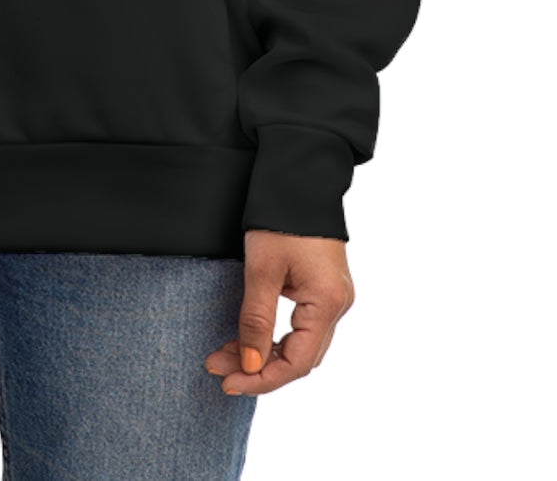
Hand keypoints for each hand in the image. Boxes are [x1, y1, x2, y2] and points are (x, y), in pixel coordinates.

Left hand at [205, 229, 354, 396]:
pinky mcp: (324, 287)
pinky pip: (303, 326)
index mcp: (328, 302)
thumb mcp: (262, 269)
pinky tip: (248, 336)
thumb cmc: (281, 216)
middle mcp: (338, 304)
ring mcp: (334, 296)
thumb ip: (256, 320)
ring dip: (265, 353)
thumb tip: (249, 366)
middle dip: (258, 367)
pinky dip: (275, 336)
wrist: (300, 175)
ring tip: (225, 353)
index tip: (227, 382)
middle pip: (300, 357)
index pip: (297, 362)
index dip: (262, 379)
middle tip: (218, 367)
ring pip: (301, 344)